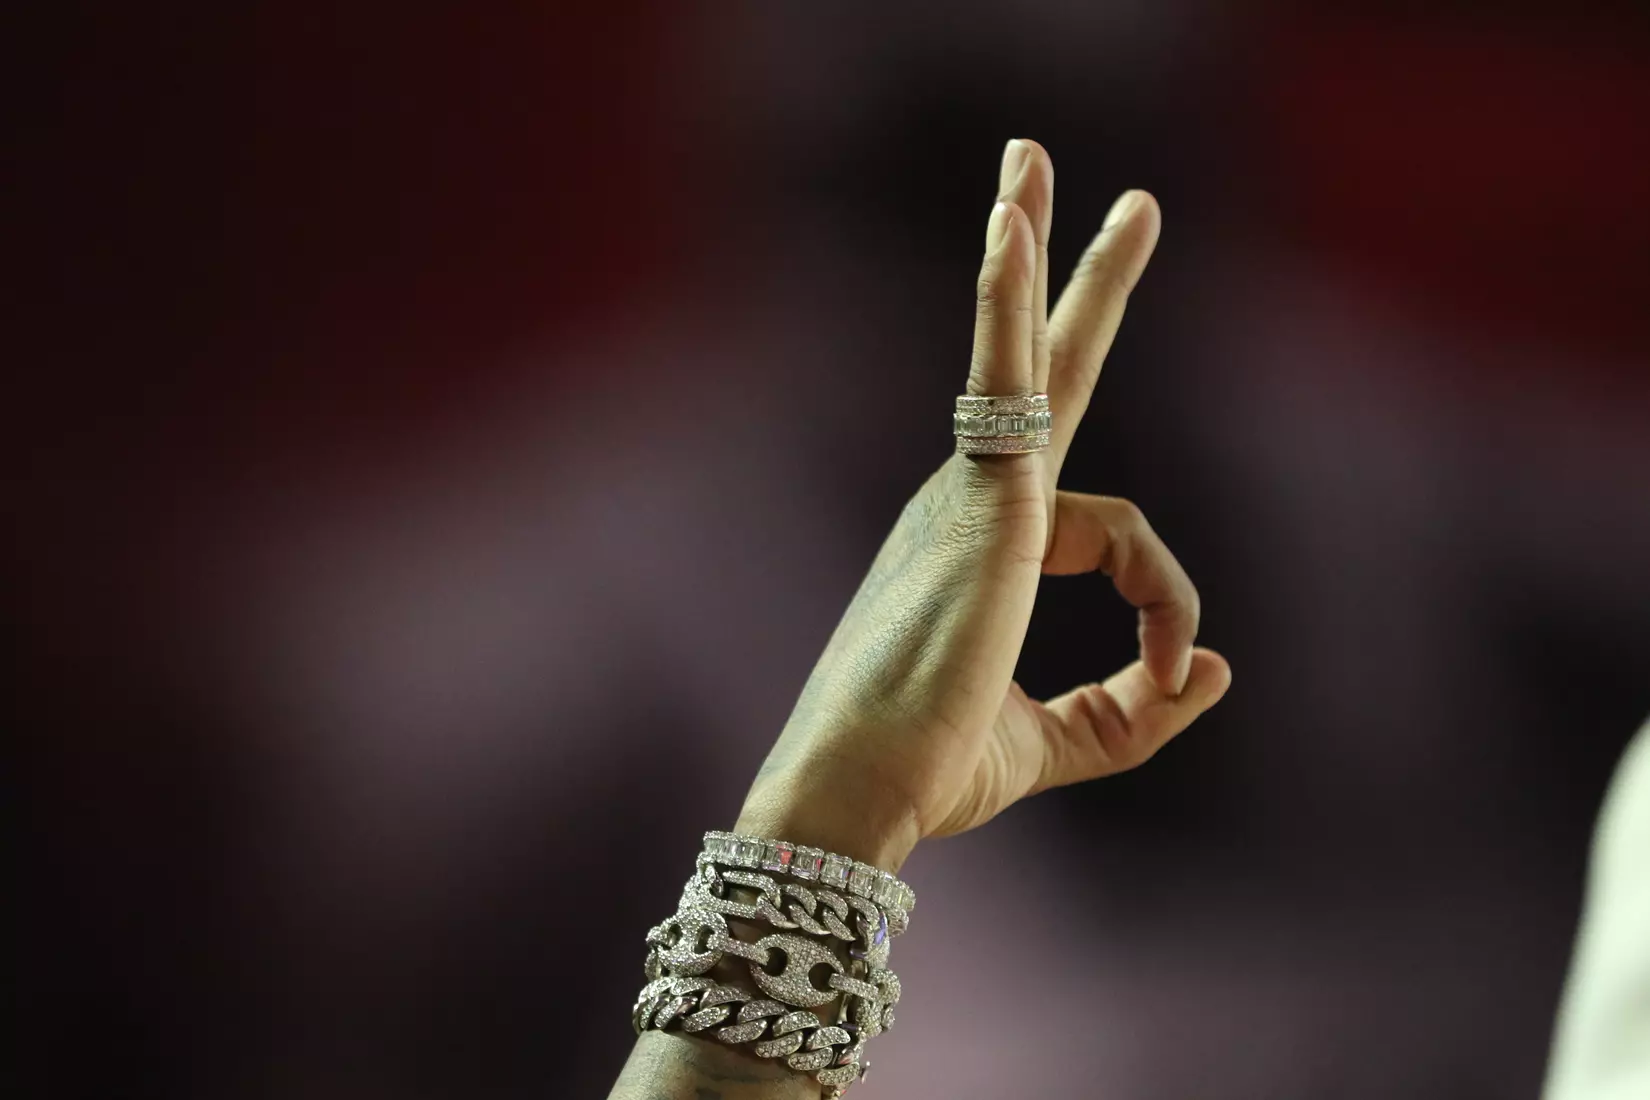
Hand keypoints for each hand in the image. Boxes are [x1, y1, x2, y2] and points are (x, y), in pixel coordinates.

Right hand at [736, 139, 1231, 870]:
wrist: (862, 790)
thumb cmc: (930, 768)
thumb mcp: (1060, 743)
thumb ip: (1134, 711)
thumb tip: (1218, 668)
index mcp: (987, 547)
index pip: (1113, 534)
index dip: (1168, 602)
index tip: (1178, 674)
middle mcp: (972, 502)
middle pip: (1038, 368)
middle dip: (1072, 281)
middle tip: (1123, 202)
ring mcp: (971, 492)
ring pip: (1027, 352)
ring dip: (1043, 252)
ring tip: (1055, 160)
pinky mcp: (980, 497)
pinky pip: (997, 377)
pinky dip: (1001, 300)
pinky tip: (1010, 221)